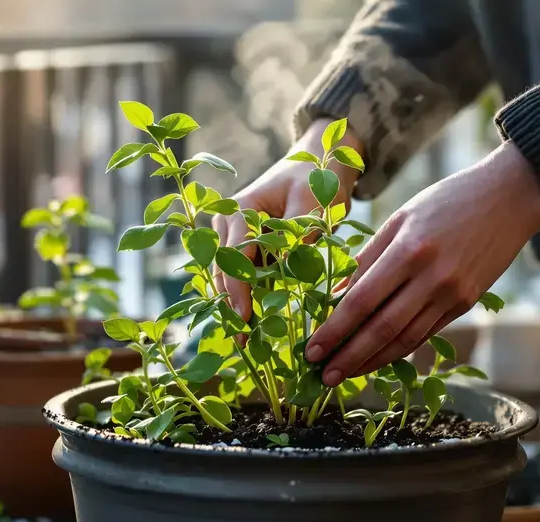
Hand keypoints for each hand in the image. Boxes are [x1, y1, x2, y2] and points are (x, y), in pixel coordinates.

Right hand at [211, 119, 364, 328]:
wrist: (316, 162)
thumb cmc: (316, 178)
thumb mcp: (312, 205)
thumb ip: (297, 237)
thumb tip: (287, 271)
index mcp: (240, 208)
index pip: (234, 256)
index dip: (238, 289)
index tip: (245, 317)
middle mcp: (228, 222)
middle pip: (223, 271)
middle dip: (232, 307)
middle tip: (242, 342)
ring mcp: (232, 234)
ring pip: (227, 277)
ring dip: (236, 306)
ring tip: (245, 341)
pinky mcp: (243, 246)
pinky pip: (240, 275)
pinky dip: (246, 297)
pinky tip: (252, 325)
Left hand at [304, 141, 539, 384]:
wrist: (510, 197)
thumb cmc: (446, 200)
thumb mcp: (400, 218)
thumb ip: (367, 258)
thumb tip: (336, 296)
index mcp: (408, 250)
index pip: (362, 301)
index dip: (334, 330)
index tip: (312, 350)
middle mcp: (432, 277)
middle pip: (381, 329)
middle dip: (348, 357)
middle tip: (321, 376)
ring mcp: (453, 294)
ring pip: (405, 339)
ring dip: (371, 362)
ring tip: (344, 374)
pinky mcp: (467, 303)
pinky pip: (425, 333)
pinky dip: (398, 350)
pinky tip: (377, 360)